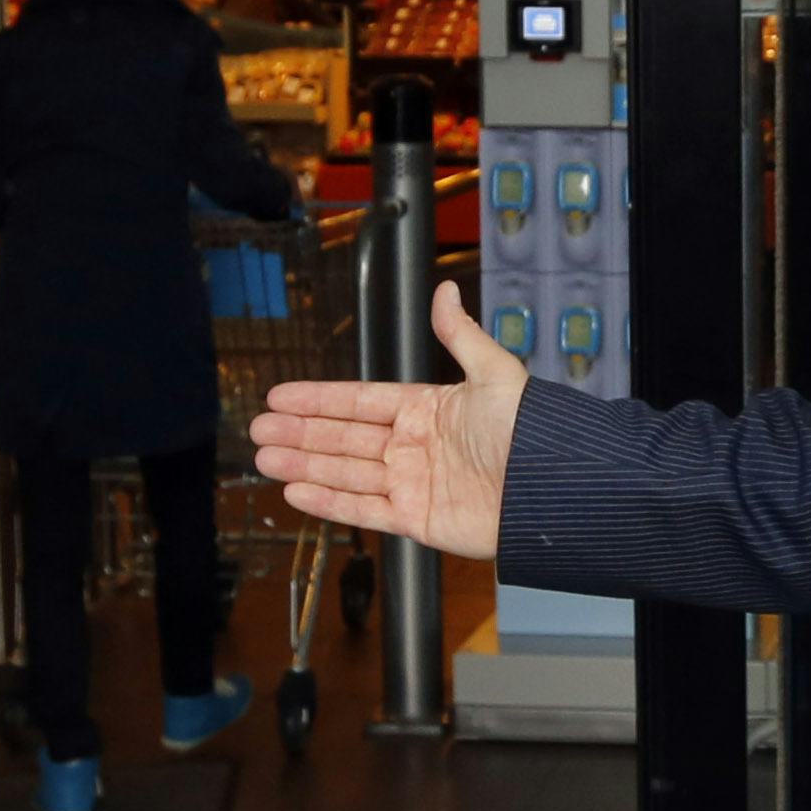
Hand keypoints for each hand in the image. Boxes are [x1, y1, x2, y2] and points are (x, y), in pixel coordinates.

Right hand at [250, 281, 526, 559]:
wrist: (553, 487)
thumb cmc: (532, 431)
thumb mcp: (495, 373)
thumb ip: (460, 334)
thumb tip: (444, 290)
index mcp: (426, 409)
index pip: (359, 401)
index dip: (318, 399)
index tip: (280, 395)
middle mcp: (413, 446)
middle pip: (343, 437)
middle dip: (299, 432)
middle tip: (257, 428)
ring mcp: (412, 484)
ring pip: (345, 472)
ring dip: (303, 464)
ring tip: (264, 457)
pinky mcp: (417, 520)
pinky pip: (364, 509)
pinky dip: (329, 502)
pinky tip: (296, 491)